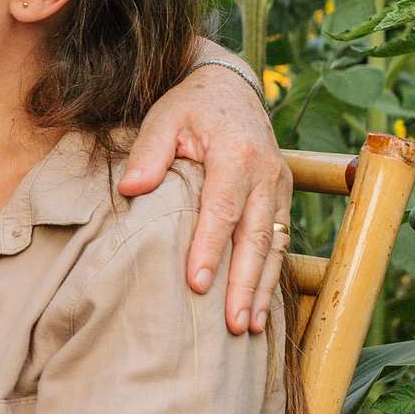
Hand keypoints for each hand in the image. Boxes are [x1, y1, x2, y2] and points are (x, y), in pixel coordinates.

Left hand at [123, 59, 291, 334]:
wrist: (229, 87)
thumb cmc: (189, 105)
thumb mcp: (163, 117)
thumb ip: (149, 152)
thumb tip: (131, 189)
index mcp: (236, 153)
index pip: (223, 209)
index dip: (210, 248)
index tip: (196, 285)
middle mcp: (266, 172)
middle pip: (256, 237)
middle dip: (244, 283)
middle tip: (233, 324)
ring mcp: (279, 185)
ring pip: (274, 245)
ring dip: (262, 288)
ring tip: (249, 327)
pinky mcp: (282, 196)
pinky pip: (281, 242)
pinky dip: (271, 276)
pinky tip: (260, 307)